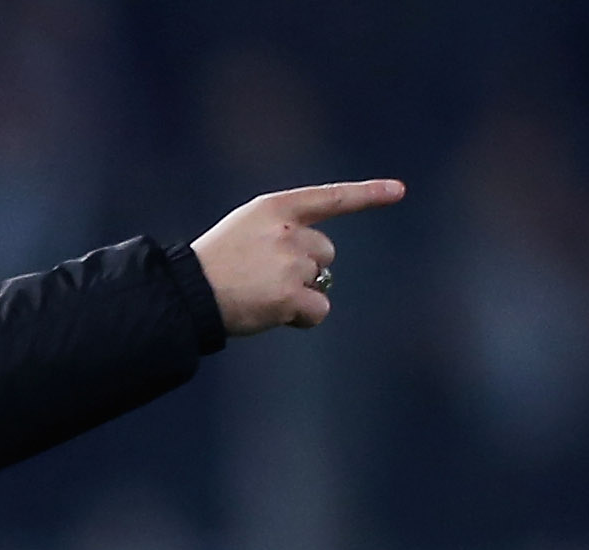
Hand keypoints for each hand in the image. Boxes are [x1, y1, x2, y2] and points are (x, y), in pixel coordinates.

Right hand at [190, 179, 405, 335]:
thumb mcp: (246, 229)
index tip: (399, 190)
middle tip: (267, 279)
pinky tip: (277, 315)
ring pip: (321, 282)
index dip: (368, 194)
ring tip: (264, 296)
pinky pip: (318, 310)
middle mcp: (287, 230)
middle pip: (326, 252)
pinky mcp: (289, 295)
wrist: (189, 293)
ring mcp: (290, 263)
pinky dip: (304, 318)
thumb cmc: (216, 265)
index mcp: (275, 207)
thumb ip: (282, 233)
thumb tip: (320, 268)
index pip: (331, 198)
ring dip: (302, 294)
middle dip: (307, 268)